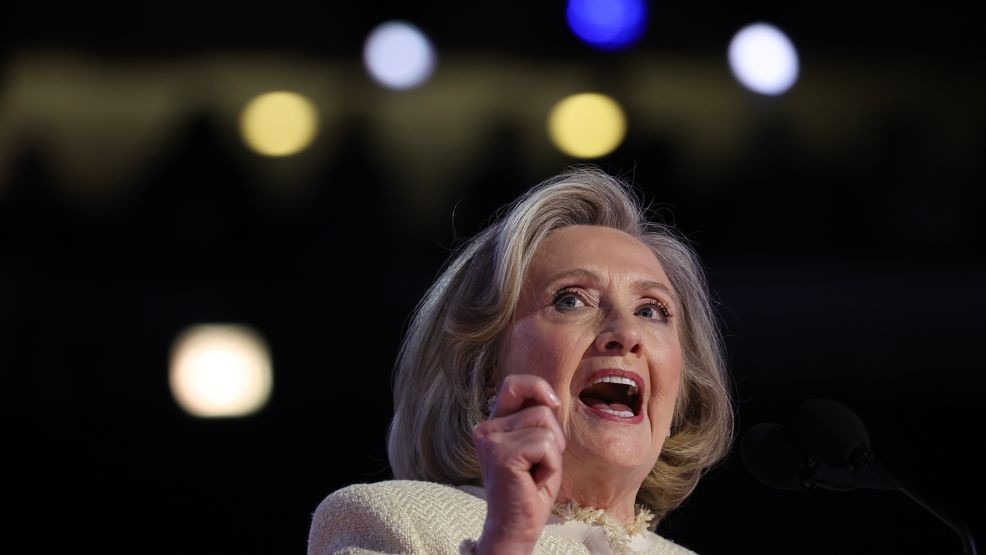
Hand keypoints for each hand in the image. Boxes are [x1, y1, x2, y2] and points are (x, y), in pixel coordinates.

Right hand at [472, 375, 565, 554]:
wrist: (515, 528)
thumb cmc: (530, 489)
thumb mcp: (537, 446)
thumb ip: (537, 419)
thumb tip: (548, 398)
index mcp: (493, 424)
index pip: (514, 384)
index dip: (537, 386)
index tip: (552, 402)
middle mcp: (486, 428)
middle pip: (540, 409)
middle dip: (553, 437)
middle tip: (538, 464)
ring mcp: (491, 440)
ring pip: (545, 426)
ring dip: (552, 454)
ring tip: (535, 473)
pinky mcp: (501, 455)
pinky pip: (545, 445)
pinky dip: (550, 466)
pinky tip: (534, 481)